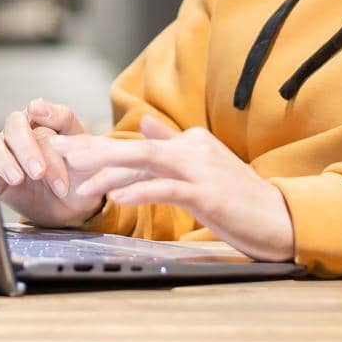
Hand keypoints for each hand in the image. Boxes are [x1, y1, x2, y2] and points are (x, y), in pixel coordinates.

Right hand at [0, 98, 103, 227]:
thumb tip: (40, 110)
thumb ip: (70, 133)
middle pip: (17, 125)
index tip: (38, 110)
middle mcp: (24, 130)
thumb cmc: (79, 174)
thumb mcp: (87, 154)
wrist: (73, 207)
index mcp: (47, 121)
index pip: (44, 111)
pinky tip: (7, 180)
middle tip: (39, 172)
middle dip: (27, 148)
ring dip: (4, 158)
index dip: (45, 112)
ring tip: (18, 179)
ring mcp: (7, 149)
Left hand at [49, 114, 295, 260]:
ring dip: (107, 170)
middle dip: (91, 149)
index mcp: (190, 142)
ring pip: (144, 162)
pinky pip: (166, 189)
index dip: (98, 146)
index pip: (136, 143)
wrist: (284, 217)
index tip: (65, 148)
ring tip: (77, 177)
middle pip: (133, 146)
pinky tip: (116, 197)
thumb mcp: (207, 166)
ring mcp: (200, 170)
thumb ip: (176, 144)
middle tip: (57, 151)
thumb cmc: (243, 198)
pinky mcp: (207, 194)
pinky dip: (139, 191)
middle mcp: (192, 149)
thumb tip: (148, 125)